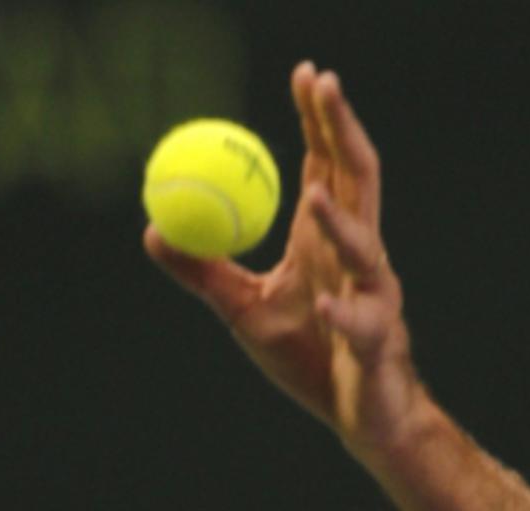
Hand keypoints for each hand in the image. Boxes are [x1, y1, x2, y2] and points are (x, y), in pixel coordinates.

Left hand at [144, 61, 424, 450]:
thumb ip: (204, 272)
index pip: (327, 167)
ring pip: (365, 251)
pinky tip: (324, 308)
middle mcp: (359, 258)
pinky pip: (361, 326)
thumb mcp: (245, 310)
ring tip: (312, 197)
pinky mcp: (378, 345)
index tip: (306, 74)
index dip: (319, 119)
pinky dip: (343, 316)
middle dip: (344, 130)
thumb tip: (152, 228)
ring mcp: (375, 299)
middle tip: (326, 84)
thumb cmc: (311, 359)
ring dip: (339, 224)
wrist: (362, 418)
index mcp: (328, 242)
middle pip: (359, 181)